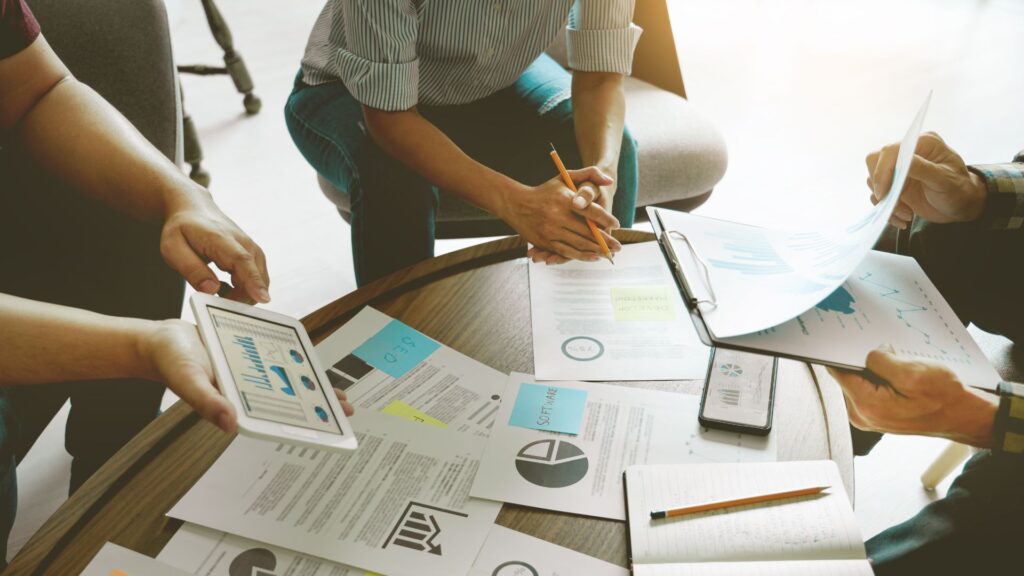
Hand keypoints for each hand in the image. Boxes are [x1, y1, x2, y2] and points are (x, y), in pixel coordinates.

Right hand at [138, 320, 353, 432]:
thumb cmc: (170, 360)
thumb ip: (206, 401)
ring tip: (336, 394)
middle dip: (314, 406)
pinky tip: (309, 367)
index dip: (299, 426)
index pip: (271, 420)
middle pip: (285, 402)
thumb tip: (231, 424)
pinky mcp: (248, 358)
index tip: (325, 430)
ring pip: (284, 383)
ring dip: (308, 387)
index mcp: (233, 403)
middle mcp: (244, 392)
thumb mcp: (187, 379)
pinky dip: (292, 364)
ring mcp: (247, 375)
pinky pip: (274, 363)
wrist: (161, 338)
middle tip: (345, 409)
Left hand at [160, 191, 270, 303]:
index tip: (262, 298)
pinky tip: (224, 286)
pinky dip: (244, 289)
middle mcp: (243, 243)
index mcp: (221, 239)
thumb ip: (191, 269)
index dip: (253, 281)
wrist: (194, 208)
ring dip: (242, 294)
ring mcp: (251, 249)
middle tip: (216, 302)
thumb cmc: (183, 229)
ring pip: (259, 280)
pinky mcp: (254, 255)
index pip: (242, 261)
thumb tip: (211, 289)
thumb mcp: (173, 248)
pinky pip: (256, 279)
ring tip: (217, 290)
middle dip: (241, 298)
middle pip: (255, 275)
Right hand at [504, 166, 621, 263]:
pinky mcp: (545, 241)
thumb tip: (609, 181)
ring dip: (596, 250)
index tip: (617, 224)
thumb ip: (589, 173)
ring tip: (609, 254)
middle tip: (619, 246)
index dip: (605, 218)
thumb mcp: (564, 176)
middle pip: (587, 231)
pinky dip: (581, 256)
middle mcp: (557, 216)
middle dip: (605, 240)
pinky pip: (566, 252)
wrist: (516, 203)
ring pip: (578, 244)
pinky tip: (593, 257)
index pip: (590, 210)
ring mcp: (550, 231)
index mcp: (564, 199)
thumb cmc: (545, 190)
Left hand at [826, 346, 996, 446]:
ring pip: (858, 382)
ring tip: (897, 369)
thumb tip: (868, 354)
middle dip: (863, 363)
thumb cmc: (943, 398)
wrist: (961, 415)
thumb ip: (881, 361)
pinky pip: (867, 389)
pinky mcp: (875, 414)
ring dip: (873, 371)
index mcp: (867, 405)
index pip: (838, 373)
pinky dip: (879, 380)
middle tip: (886, 355)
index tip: (842, 341)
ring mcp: (867, 417)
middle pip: (847, 377)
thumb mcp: (912, 372)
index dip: (841, 355)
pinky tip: (897, 378)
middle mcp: (861, 415)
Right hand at [866, 132, 987, 228]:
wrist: (962, 206)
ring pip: (873, 181)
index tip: (883, 194)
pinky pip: (878, 196)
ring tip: (906, 214)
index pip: (891, 151)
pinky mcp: (894, 185)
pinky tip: (904, 217)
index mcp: (923, 144)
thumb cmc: (960, 190)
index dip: (882, 171)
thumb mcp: (945, 180)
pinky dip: (887, 210)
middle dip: (881, 187)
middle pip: (874, 162)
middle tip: (894, 204)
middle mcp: (908, 154)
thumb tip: (901, 162)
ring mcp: (899, 169)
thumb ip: (923, 169)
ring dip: (886, 201)